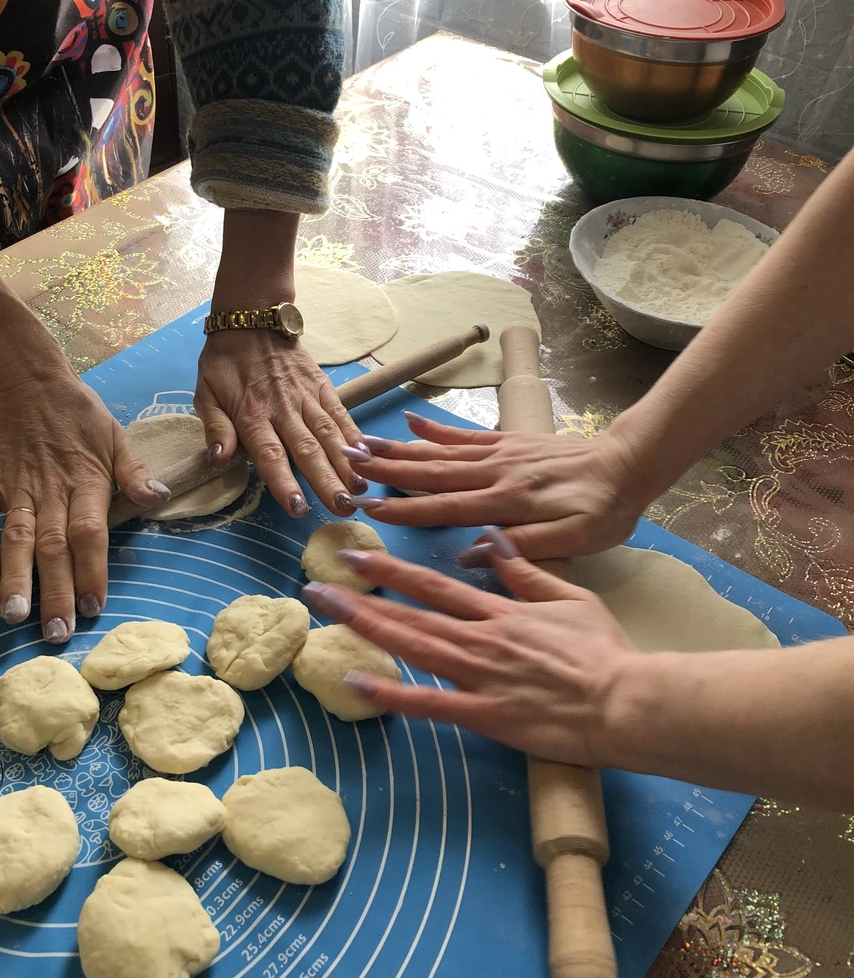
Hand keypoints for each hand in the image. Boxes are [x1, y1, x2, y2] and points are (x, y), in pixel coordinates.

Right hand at [0, 367, 163, 642]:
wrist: (29, 381)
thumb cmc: (79, 414)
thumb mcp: (117, 436)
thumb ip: (135, 472)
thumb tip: (159, 498)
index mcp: (87, 482)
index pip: (89, 533)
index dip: (91, 569)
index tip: (94, 606)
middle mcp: (51, 492)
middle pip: (53, 547)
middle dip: (56, 591)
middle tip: (57, 632)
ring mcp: (17, 489)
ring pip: (17, 539)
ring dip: (14, 577)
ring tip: (13, 616)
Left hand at [195, 329, 365, 515]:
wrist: (251, 319)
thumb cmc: (225, 362)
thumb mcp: (205, 392)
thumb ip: (214, 428)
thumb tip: (218, 460)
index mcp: (251, 414)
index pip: (269, 453)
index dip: (283, 481)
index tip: (297, 506)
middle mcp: (282, 408)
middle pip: (306, 449)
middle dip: (325, 481)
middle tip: (342, 508)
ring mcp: (305, 396)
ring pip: (328, 434)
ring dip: (346, 463)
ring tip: (361, 489)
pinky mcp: (321, 385)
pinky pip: (340, 413)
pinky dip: (354, 434)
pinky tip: (368, 455)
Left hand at [303, 543, 640, 765]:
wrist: (626, 700)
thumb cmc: (604, 651)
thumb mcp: (569, 597)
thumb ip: (525, 572)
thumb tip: (492, 539)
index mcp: (499, 612)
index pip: (434, 585)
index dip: (391, 570)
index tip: (355, 555)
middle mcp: (481, 639)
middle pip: (411, 613)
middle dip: (361, 597)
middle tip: (316, 585)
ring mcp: (480, 677)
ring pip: (412, 648)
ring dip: (366, 629)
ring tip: (327, 616)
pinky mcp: (486, 715)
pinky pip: (431, 705)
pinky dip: (392, 695)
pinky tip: (356, 683)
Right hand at [341, 411, 647, 558]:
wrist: (629, 464)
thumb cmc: (604, 511)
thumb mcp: (574, 541)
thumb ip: (522, 547)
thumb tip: (470, 555)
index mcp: (508, 502)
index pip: (446, 507)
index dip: (406, 510)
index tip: (369, 508)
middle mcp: (497, 473)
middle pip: (432, 472)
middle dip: (387, 469)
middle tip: (346, 462)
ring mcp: (501, 453)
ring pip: (441, 451)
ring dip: (400, 448)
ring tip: (363, 443)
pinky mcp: (511, 441)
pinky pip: (466, 436)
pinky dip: (437, 430)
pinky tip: (412, 422)